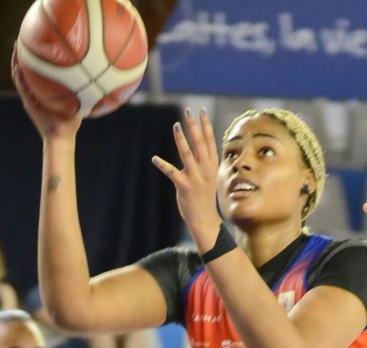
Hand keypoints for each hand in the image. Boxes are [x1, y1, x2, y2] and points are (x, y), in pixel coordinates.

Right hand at [12, 47, 82, 141]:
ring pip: (19, 76)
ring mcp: (30, 98)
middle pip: (26, 70)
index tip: (38, 44)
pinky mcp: (29, 103)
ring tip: (17, 46)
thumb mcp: (76, 102)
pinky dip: (18, 75)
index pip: (38, 72)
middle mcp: (35, 93)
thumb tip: (92, 76)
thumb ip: (79, 89)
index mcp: (44, 93)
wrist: (61, 137)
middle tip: (24, 38)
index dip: (36, 59)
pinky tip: (17, 64)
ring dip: (16, 61)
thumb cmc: (71, 124)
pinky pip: (21, 86)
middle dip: (24, 54)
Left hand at [151, 109, 221, 250]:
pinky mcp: (184, 187)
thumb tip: (202, 143)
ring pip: (187, 154)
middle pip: (199, 143)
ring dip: (181, 139)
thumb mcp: (210, 176)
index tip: (201, 111)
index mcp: (212, 165)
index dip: (206, 125)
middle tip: (188, 111)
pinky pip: (172, 173)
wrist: (205, 219)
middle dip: (194, 126)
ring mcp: (195, 178)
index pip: (210, 141)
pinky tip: (154, 159)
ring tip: (176, 125)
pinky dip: (163, 165)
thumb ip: (206, 160)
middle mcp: (205, 169)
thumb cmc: (204, 196)